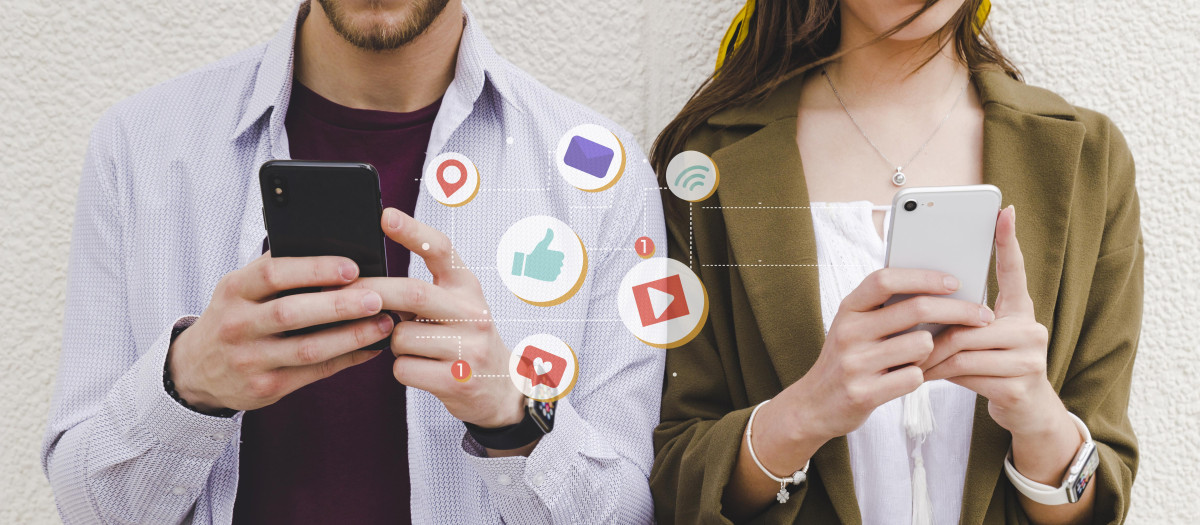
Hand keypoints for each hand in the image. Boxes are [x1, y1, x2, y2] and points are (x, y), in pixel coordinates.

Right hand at [169, 253, 392, 411]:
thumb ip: (277, 274)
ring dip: (351, 336)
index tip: (351, 266)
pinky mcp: (266, 386)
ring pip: (308, 348)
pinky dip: (347, 359)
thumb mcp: (241, 289)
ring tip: (384, 324)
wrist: (196, 369)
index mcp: (234, 290)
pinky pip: (314, 372)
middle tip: (377, 297)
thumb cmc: (234, 317)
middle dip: (339, 304)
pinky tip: (371, 347)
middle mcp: (238, 324)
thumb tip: (337, 257)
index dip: (314, 269)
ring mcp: (250, 359)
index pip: (273, 273)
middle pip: (292, 312)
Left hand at [351, 208, 524, 428]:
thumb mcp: (456, 306)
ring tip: (411, 347)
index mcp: (468, 287)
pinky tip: (419, 369)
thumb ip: (421, 292)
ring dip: (391, 342)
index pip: (442, 250)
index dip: (413, 232)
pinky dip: (400, 368)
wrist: (501, 388)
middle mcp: (473, 313)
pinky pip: (403, 368)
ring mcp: (469, 348)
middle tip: (343, 294)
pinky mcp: (458, 380)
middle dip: (372, 293)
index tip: (386, 216)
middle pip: (412, 293)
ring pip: (401, 337)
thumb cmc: (464, 340)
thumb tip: (366, 283)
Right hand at [511, 228, 563, 281]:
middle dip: (553, 262)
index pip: (561, 256)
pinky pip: (555, 276)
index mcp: (557, 256)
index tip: (548, 256)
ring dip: (553, 269)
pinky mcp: (553, 278)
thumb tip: (550, 228)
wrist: (527, 267)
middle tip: (544, 262)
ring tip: (544, 267)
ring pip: (558, 270)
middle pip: (560, 263)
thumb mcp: (541, 245)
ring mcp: (556, 271)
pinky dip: (551, 275)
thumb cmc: (534, 254)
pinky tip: (544, 272)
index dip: (555, 256)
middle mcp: (558, 264)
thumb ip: (548, 237)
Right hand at [752, 268, 994, 472]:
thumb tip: (941, 289)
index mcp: (848, 308)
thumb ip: (885, 308)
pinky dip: (919, 378)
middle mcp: (848, 332)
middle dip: (958, 310)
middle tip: (982, 315)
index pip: (886, 280)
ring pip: (921, 345)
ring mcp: (854, 363)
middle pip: (916, 309)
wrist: (815, 405)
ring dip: (933, 352)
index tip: (955, 281)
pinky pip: (914, 378)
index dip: (923, 277)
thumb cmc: (848, 359)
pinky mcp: (863, 393)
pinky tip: (907, 378)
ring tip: (922, 358)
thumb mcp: (855, 326)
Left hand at [922, 206, 1065, 437]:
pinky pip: (966, 373)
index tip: (1003, 211)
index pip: (1015, 271)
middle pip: (968, 320)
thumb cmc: (993, 368)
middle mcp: (1032, 329)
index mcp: (1022, 311)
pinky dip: (939, 375)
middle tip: (904, 336)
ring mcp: (1030, 358)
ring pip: (963, 348)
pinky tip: (925, 376)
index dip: (1008, 241)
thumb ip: (963, 319)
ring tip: (911, 360)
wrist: (1027, 413)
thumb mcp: (982, 339)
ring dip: (930, 356)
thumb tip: (919, 297)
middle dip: (933, 332)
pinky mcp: (1019, 386)